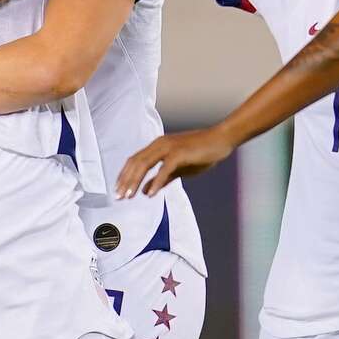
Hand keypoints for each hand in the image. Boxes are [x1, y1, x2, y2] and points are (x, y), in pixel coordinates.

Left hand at [115, 125, 234, 198]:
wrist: (220, 141)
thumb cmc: (200, 154)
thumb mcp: (178, 169)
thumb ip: (161, 179)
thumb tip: (145, 191)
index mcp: (156, 147)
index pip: (134, 161)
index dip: (124, 176)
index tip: (118, 191)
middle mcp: (159, 144)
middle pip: (135, 163)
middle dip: (125, 181)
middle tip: (118, 197)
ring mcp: (168, 147)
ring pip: (144, 164)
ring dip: (134, 181)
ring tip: (128, 196)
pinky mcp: (179, 153)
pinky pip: (164, 169)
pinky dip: (156, 182)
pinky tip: (150, 194)